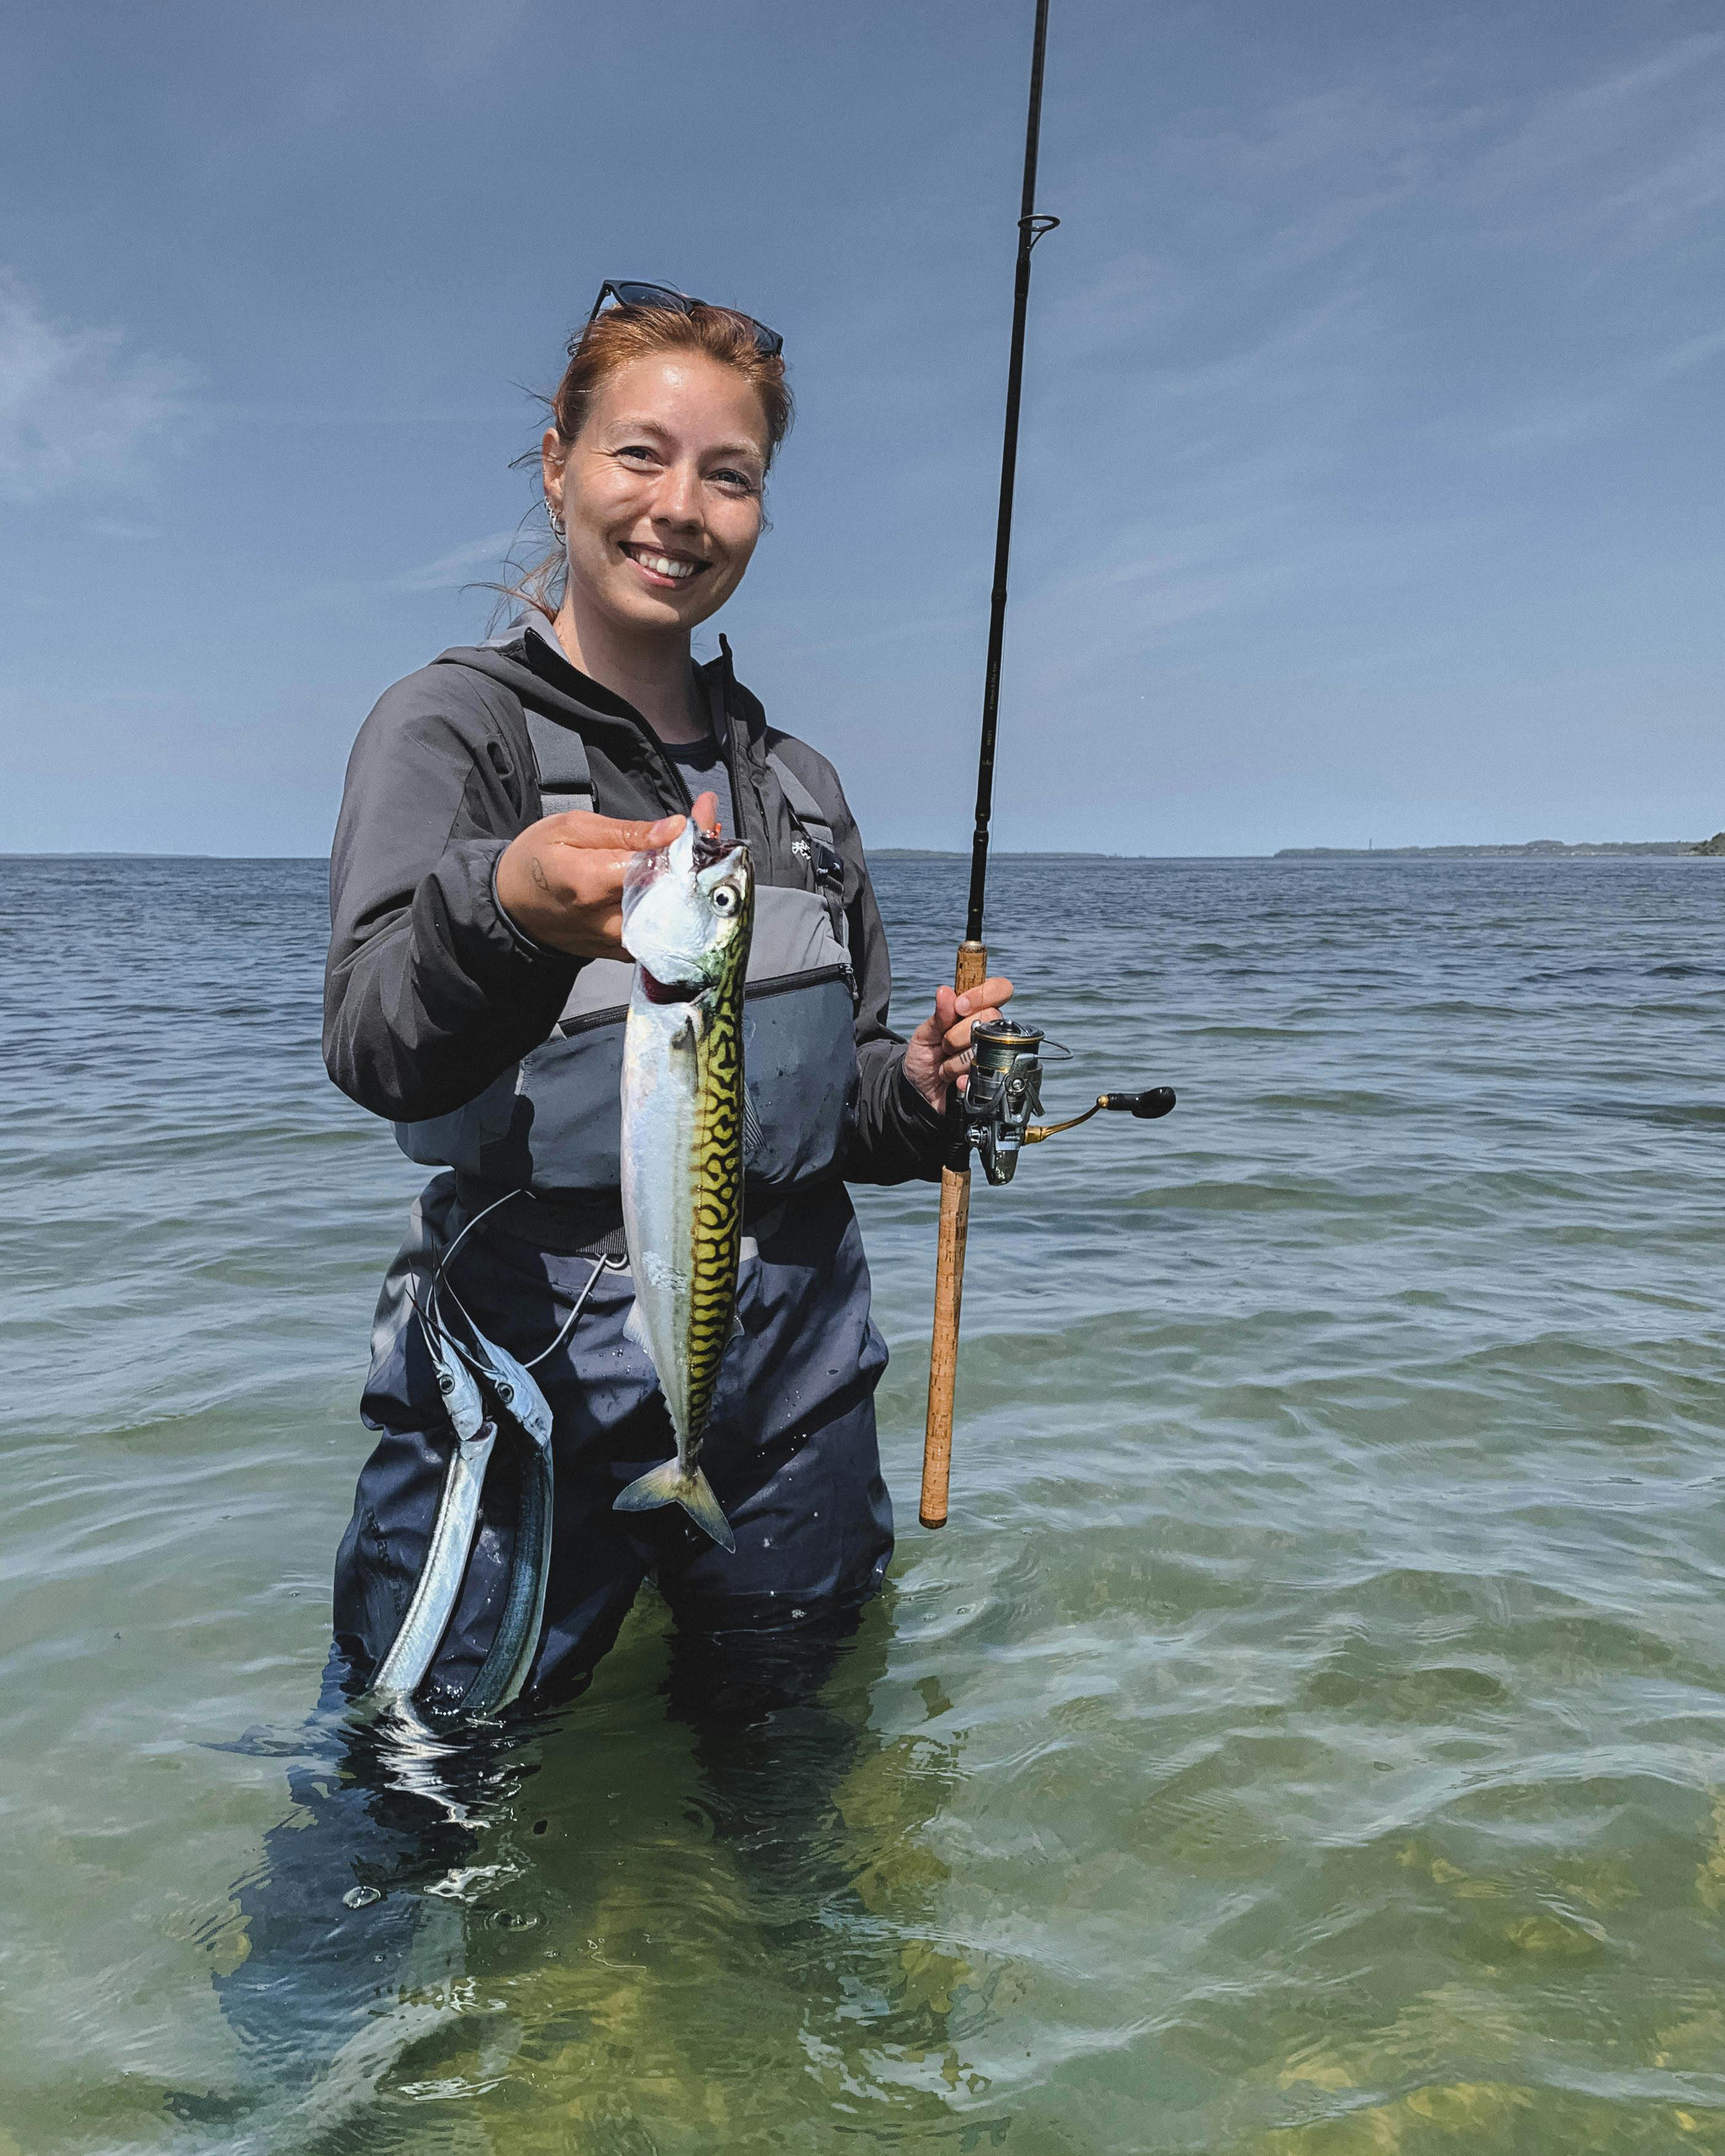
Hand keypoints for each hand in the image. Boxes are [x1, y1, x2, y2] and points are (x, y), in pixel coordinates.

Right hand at [496, 791, 718, 958]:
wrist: (509, 906)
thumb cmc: (535, 860)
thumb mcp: (572, 828)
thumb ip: (626, 832)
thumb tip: (674, 828)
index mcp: (593, 884)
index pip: (659, 864)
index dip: (689, 838)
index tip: (708, 811)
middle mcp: (610, 920)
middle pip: (675, 894)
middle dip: (701, 859)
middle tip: (711, 828)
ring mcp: (618, 942)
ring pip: (676, 916)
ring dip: (695, 882)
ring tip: (701, 850)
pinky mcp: (623, 953)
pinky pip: (664, 932)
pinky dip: (680, 904)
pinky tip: (683, 878)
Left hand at [902, 975, 1014, 1114]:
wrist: (920, 1091)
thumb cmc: (924, 1056)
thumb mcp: (925, 1035)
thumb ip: (938, 1016)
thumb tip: (945, 991)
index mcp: (976, 1011)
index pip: (999, 989)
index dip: (983, 995)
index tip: (959, 1007)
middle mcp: (989, 1029)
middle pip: (992, 1017)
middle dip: (959, 1033)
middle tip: (944, 1044)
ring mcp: (993, 1052)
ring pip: (987, 1047)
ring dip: (956, 1060)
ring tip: (944, 1065)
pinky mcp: (993, 1076)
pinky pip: (987, 1074)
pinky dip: (963, 1078)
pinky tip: (953, 1080)